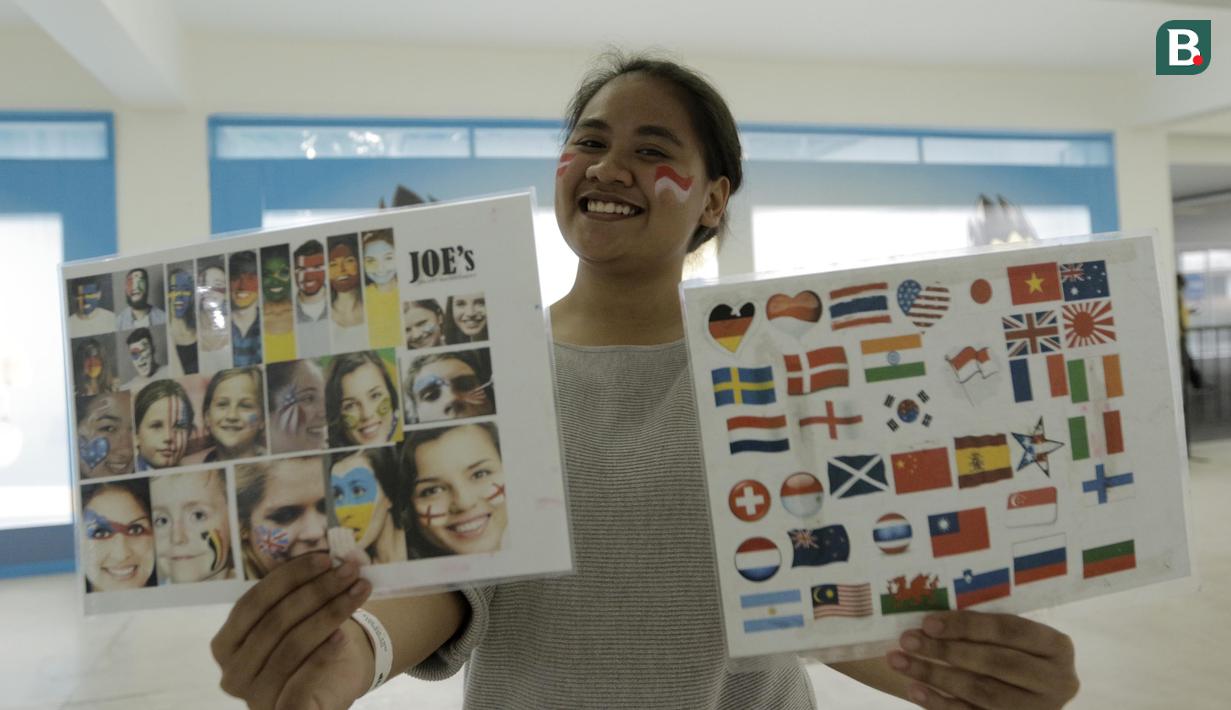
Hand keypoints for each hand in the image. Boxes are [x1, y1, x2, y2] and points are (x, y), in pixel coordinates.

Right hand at [211, 553, 374, 709]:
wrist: (333, 686)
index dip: (289, 577)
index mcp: (226, 644)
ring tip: (358, 592)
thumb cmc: (310, 645)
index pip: (253, 602)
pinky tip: (342, 636)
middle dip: (317, 591)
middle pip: (275, 622)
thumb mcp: (298, 618)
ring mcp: (255, 698)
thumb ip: (299, 591)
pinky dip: (322, 655)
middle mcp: (233, 674)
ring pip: (292, 646)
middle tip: (350, 571)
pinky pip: (300, 683)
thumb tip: (327, 556)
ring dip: (330, 613)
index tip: (325, 559)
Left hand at [886, 611, 1078, 708]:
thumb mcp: (1009, 635)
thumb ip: (982, 625)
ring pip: (982, 692)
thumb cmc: (1010, 650)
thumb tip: (929, 617)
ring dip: (935, 676)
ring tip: (900, 661)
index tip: (928, 622)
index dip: (968, 625)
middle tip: (908, 640)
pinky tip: (914, 689)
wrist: (1025, 690)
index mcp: (1057, 647)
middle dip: (947, 651)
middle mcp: (1057, 682)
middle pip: (996, 663)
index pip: (1010, 630)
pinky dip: (940, 704)